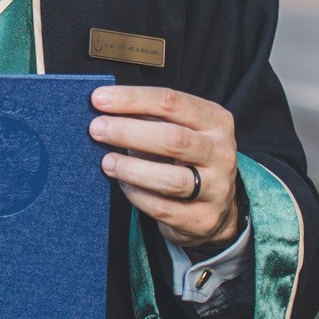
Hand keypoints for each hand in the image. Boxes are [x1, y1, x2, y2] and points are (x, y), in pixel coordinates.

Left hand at [90, 84, 241, 248]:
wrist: (215, 205)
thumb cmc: (185, 157)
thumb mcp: (176, 128)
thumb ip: (148, 116)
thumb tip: (103, 104)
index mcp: (215, 121)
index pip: (171, 102)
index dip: (132, 99)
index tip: (99, 99)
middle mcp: (221, 153)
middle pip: (172, 139)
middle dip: (128, 132)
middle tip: (97, 129)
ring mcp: (217, 188)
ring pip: (170, 179)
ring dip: (131, 168)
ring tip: (107, 162)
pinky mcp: (203, 219)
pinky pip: (162, 208)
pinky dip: (137, 195)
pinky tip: (123, 184)